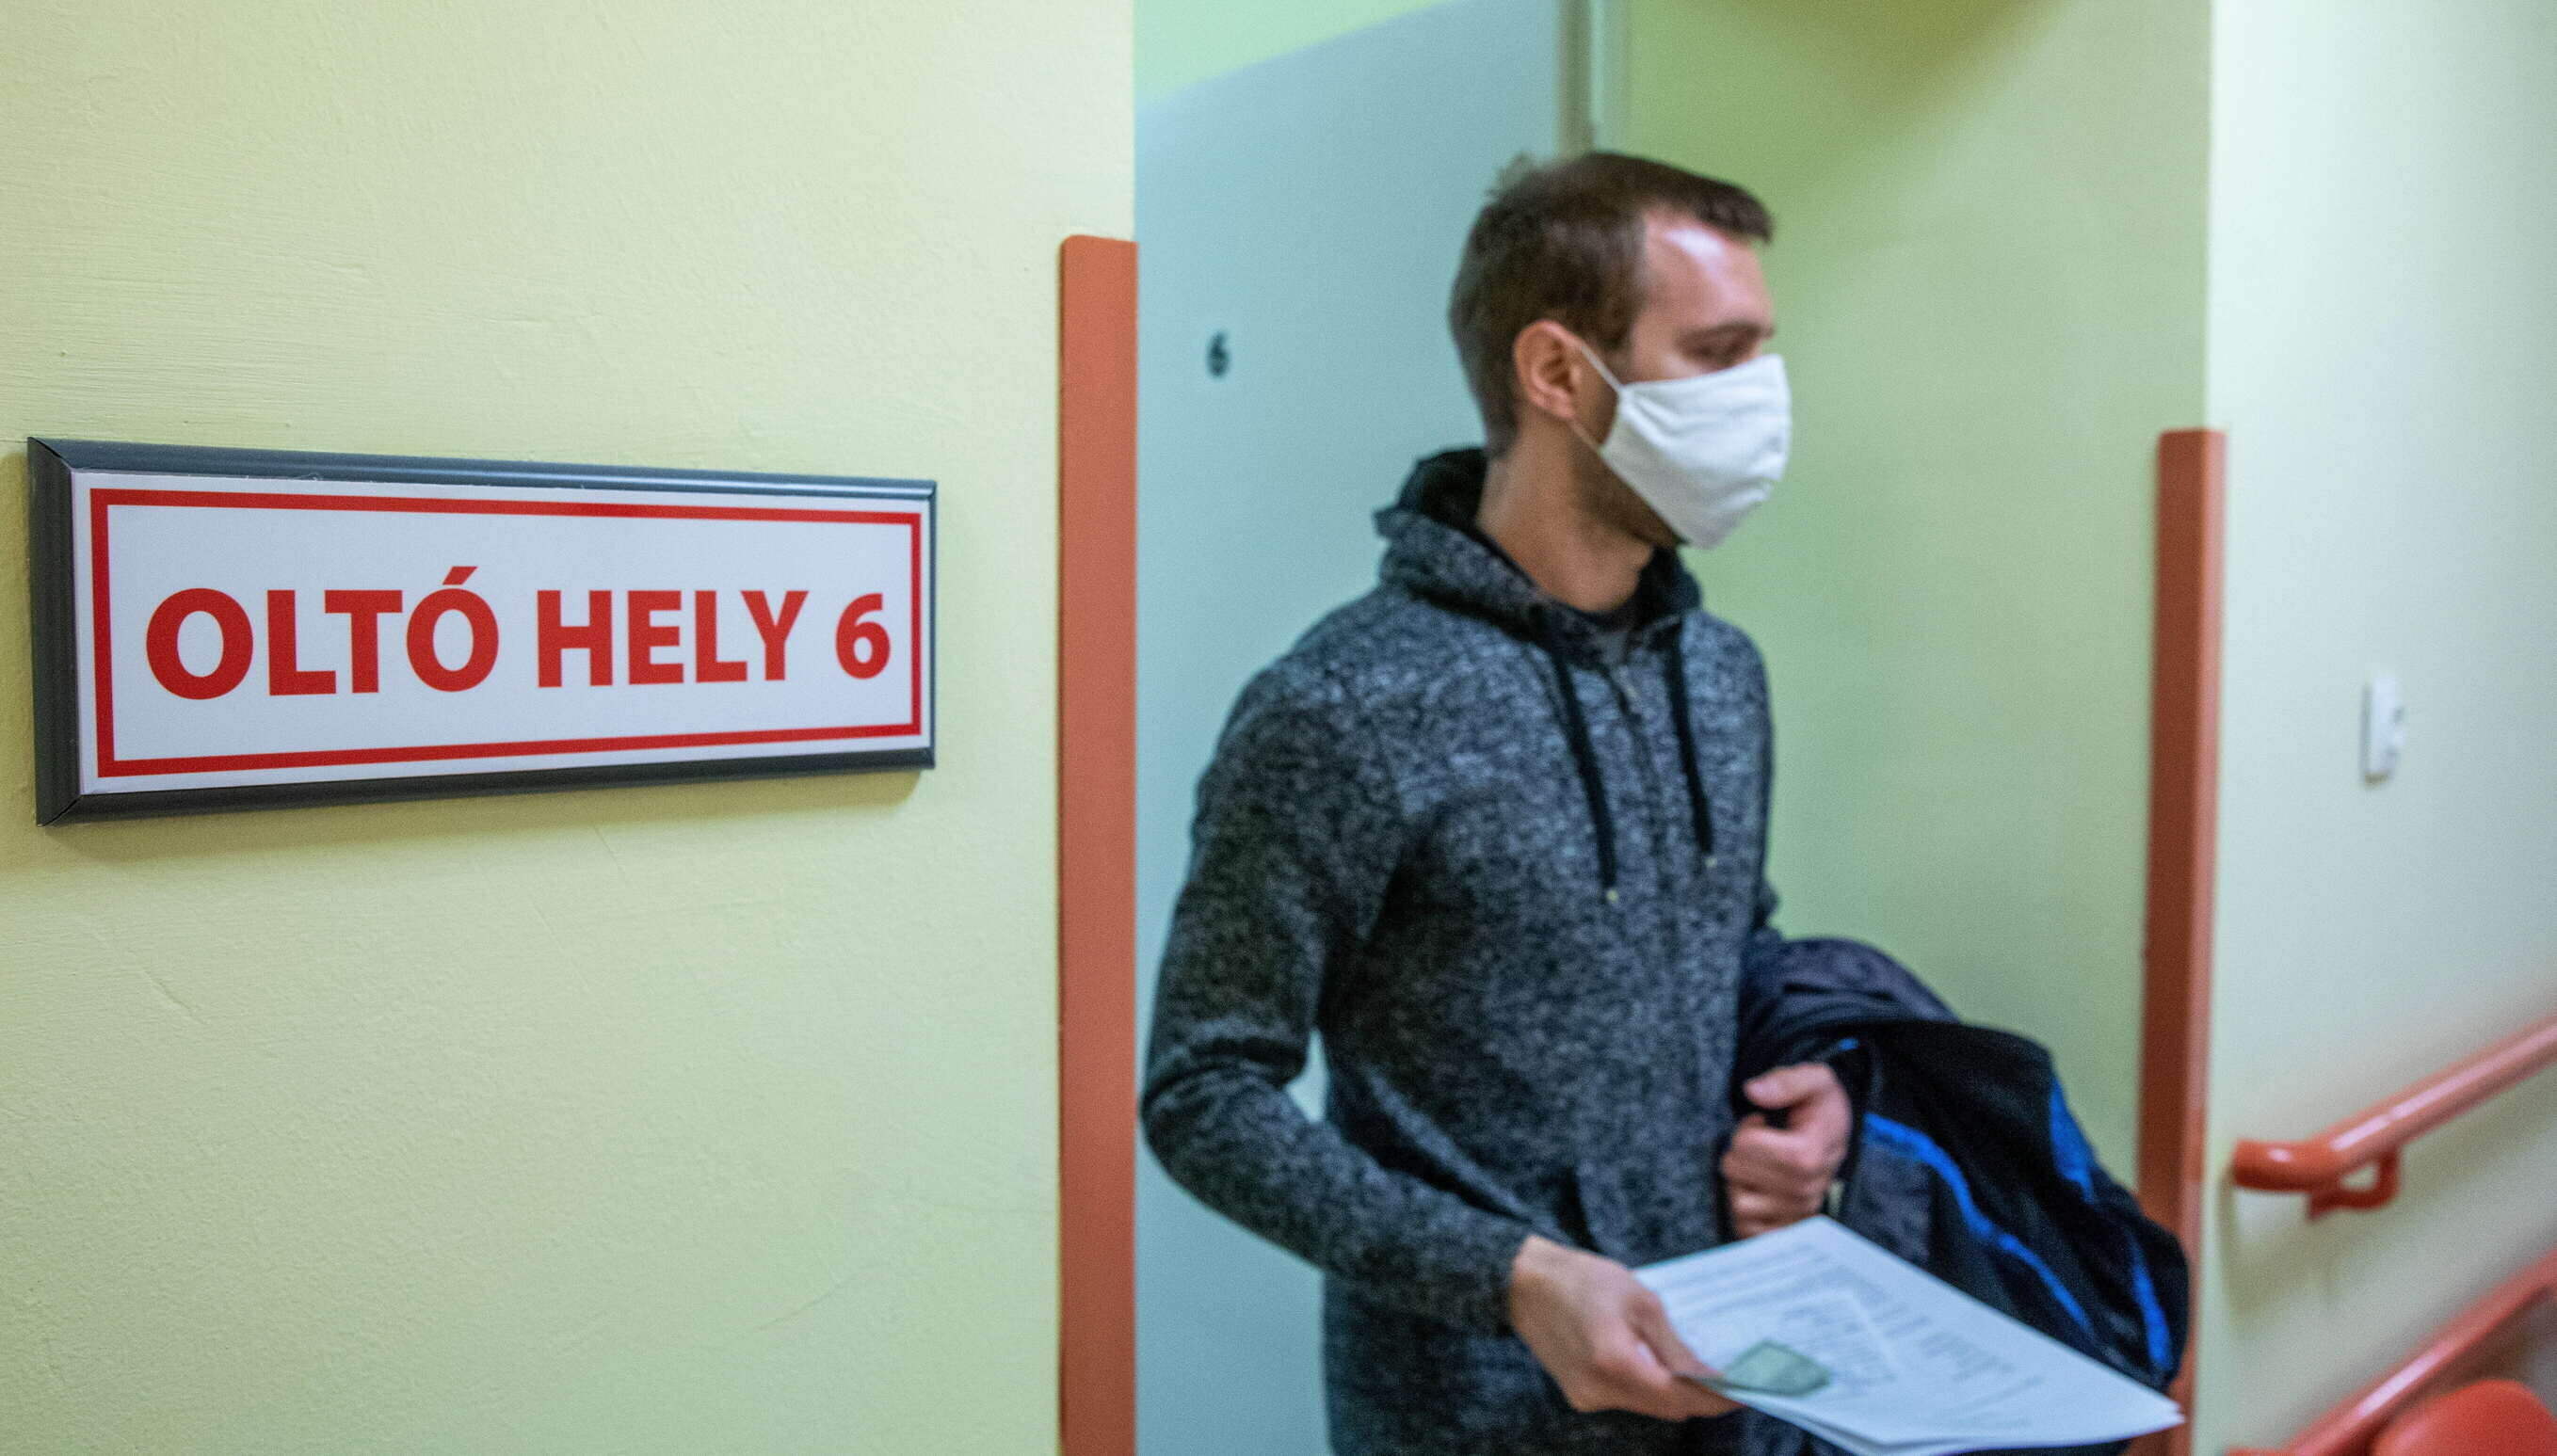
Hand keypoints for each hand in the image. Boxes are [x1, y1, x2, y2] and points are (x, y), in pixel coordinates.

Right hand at [1507, 1234, 1738, 1420]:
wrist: (1522, 1282)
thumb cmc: (1582, 1279)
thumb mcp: (1640, 1300)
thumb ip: (1675, 1344)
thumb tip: (1711, 1375)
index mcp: (1616, 1364)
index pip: (1682, 1398)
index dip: (1718, 1398)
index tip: (1748, 1388)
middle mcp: (1600, 1391)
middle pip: (1667, 1409)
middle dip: (1702, 1397)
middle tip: (1732, 1377)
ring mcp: (1587, 1397)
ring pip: (1648, 1406)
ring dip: (1674, 1392)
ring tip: (1698, 1368)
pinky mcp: (1579, 1394)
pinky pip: (1627, 1399)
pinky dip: (1648, 1387)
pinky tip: (1657, 1363)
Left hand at [1721, 1062, 1850, 1238]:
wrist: (1834, 1131)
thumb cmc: (1820, 1106)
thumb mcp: (1813, 1080)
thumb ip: (1784, 1081)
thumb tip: (1753, 1091)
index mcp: (1810, 1155)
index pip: (1746, 1145)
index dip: (1747, 1128)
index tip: (1763, 1122)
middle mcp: (1806, 1190)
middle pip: (1736, 1172)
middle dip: (1740, 1153)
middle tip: (1760, 1144)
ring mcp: (1797, 1213)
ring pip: (1738, 1203)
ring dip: (1740, 1182)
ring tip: (1759, 1167)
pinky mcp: (1788, 1229)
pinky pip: (1748, 1230)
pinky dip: (1746, 1212)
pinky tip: (1759, 1191)